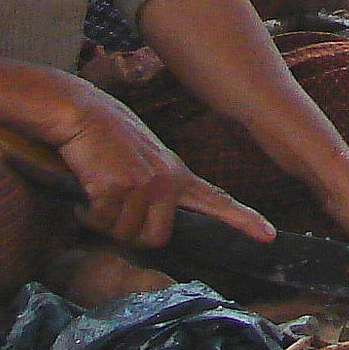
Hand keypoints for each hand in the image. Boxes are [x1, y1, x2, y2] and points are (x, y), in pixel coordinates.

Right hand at [52, 86, 273, 250]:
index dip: (243, 221)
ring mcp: (146, 184)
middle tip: (113, 207)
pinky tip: (86, 189)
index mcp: (177, 175)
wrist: (80, 110)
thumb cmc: (107, 138)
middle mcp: (168, 181)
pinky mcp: (119, 186)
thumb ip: (158, 191)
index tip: (268, 236)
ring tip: (99, 190)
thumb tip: (154, 229)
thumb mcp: (145, 161)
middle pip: (156, 239)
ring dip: (104, 221)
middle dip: (130, 233)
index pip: (217, 201)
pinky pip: (101, 222)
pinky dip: (87, 214)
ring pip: (125, 234)